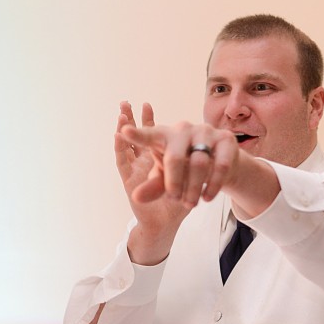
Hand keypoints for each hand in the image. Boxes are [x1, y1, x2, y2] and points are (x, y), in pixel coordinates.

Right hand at [114, 103, 191, 260]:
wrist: (166, 222)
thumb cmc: (180, 199)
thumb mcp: (188, 180)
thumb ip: (193, 168)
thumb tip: (204, 150)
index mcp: (160, 158)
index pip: (152, 136)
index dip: (148, 121)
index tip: (147, 104)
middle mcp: (144, 161)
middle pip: (136, 136)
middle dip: (132, 119)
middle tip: (126, 102)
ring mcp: (135, 169)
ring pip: (127, 144)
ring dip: (123, 128)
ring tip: (121, 110)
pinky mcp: (127, 180)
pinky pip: (122, 160)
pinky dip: (120, 147)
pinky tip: (118, 134)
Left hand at [118, 113, 238, 208]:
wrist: (218, 166)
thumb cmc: (184, 169)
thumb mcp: (166, 179)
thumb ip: (152, 187)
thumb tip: (136, 198)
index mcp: (163, 136)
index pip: (148, 136)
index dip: (137, 135)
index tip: (123, 130)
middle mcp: (183, 129)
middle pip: (175, 157)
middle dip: (174, 183)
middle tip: (174, 198)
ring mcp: (205, 132)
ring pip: (199, 163)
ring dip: (194, 188)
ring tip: (190, 203)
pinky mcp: (226, 139)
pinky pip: (220, 165)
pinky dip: (213, 184)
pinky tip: (207, 197)